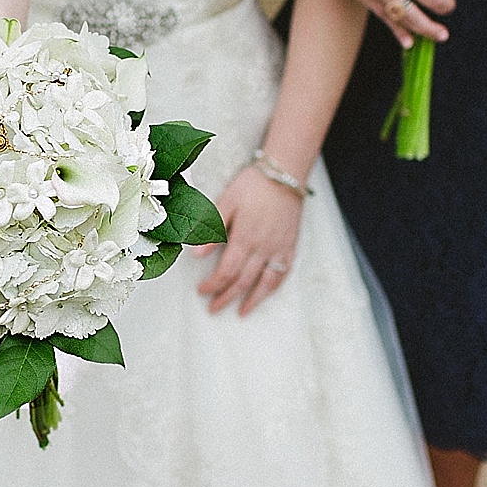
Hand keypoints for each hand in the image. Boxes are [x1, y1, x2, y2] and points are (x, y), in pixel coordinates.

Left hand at [197, 167, 301, 316]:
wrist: (285, 174)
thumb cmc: (254, 184)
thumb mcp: (227, 201)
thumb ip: (212, 228)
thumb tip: (195, 253)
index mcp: (244, 238)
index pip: (226, 271)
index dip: (213, 285)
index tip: (202, 291)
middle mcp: (263, 248)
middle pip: (243, 281)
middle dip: (227, 297)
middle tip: (214, 308)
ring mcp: (279, 249)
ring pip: (266, 283)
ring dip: (253, 300)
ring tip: (242, 311)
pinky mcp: (290, 246)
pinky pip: (283, 272)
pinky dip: (273, 286)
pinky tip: (266, 292)